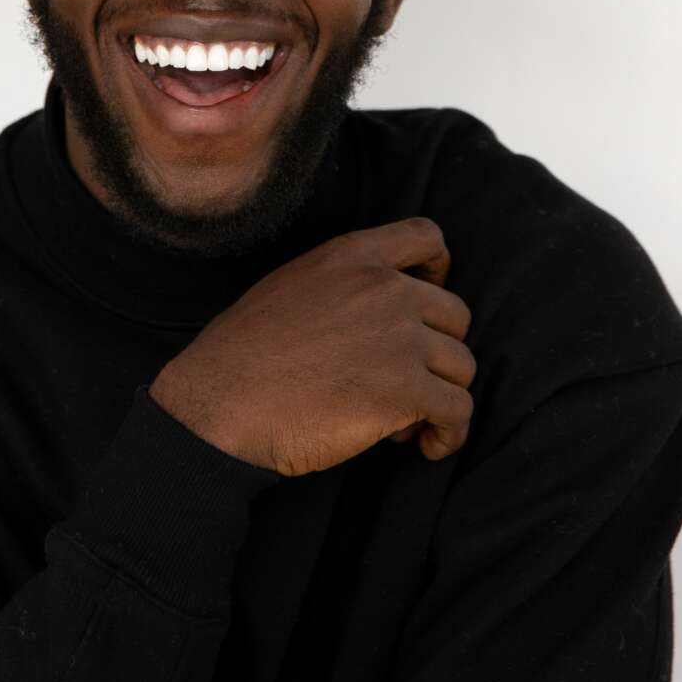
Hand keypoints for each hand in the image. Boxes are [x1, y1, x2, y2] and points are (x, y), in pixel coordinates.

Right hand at [149, 217, 475, 476]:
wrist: (220, 404)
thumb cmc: (242, 356)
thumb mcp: (289, 285)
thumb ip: (342, 283)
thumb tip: (379, 309)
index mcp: (352, 256)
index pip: (427, 236)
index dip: (438, 271)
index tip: (424, 306)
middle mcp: (384, 289)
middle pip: (455, 314)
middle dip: (437, 351)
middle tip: (402, 383)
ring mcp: (399, 339)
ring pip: (461, 366)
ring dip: (440, 395)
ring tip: (403, 421)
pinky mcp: (405, 392)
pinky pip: (459, 410)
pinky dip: (450, 432)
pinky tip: (428, 445)